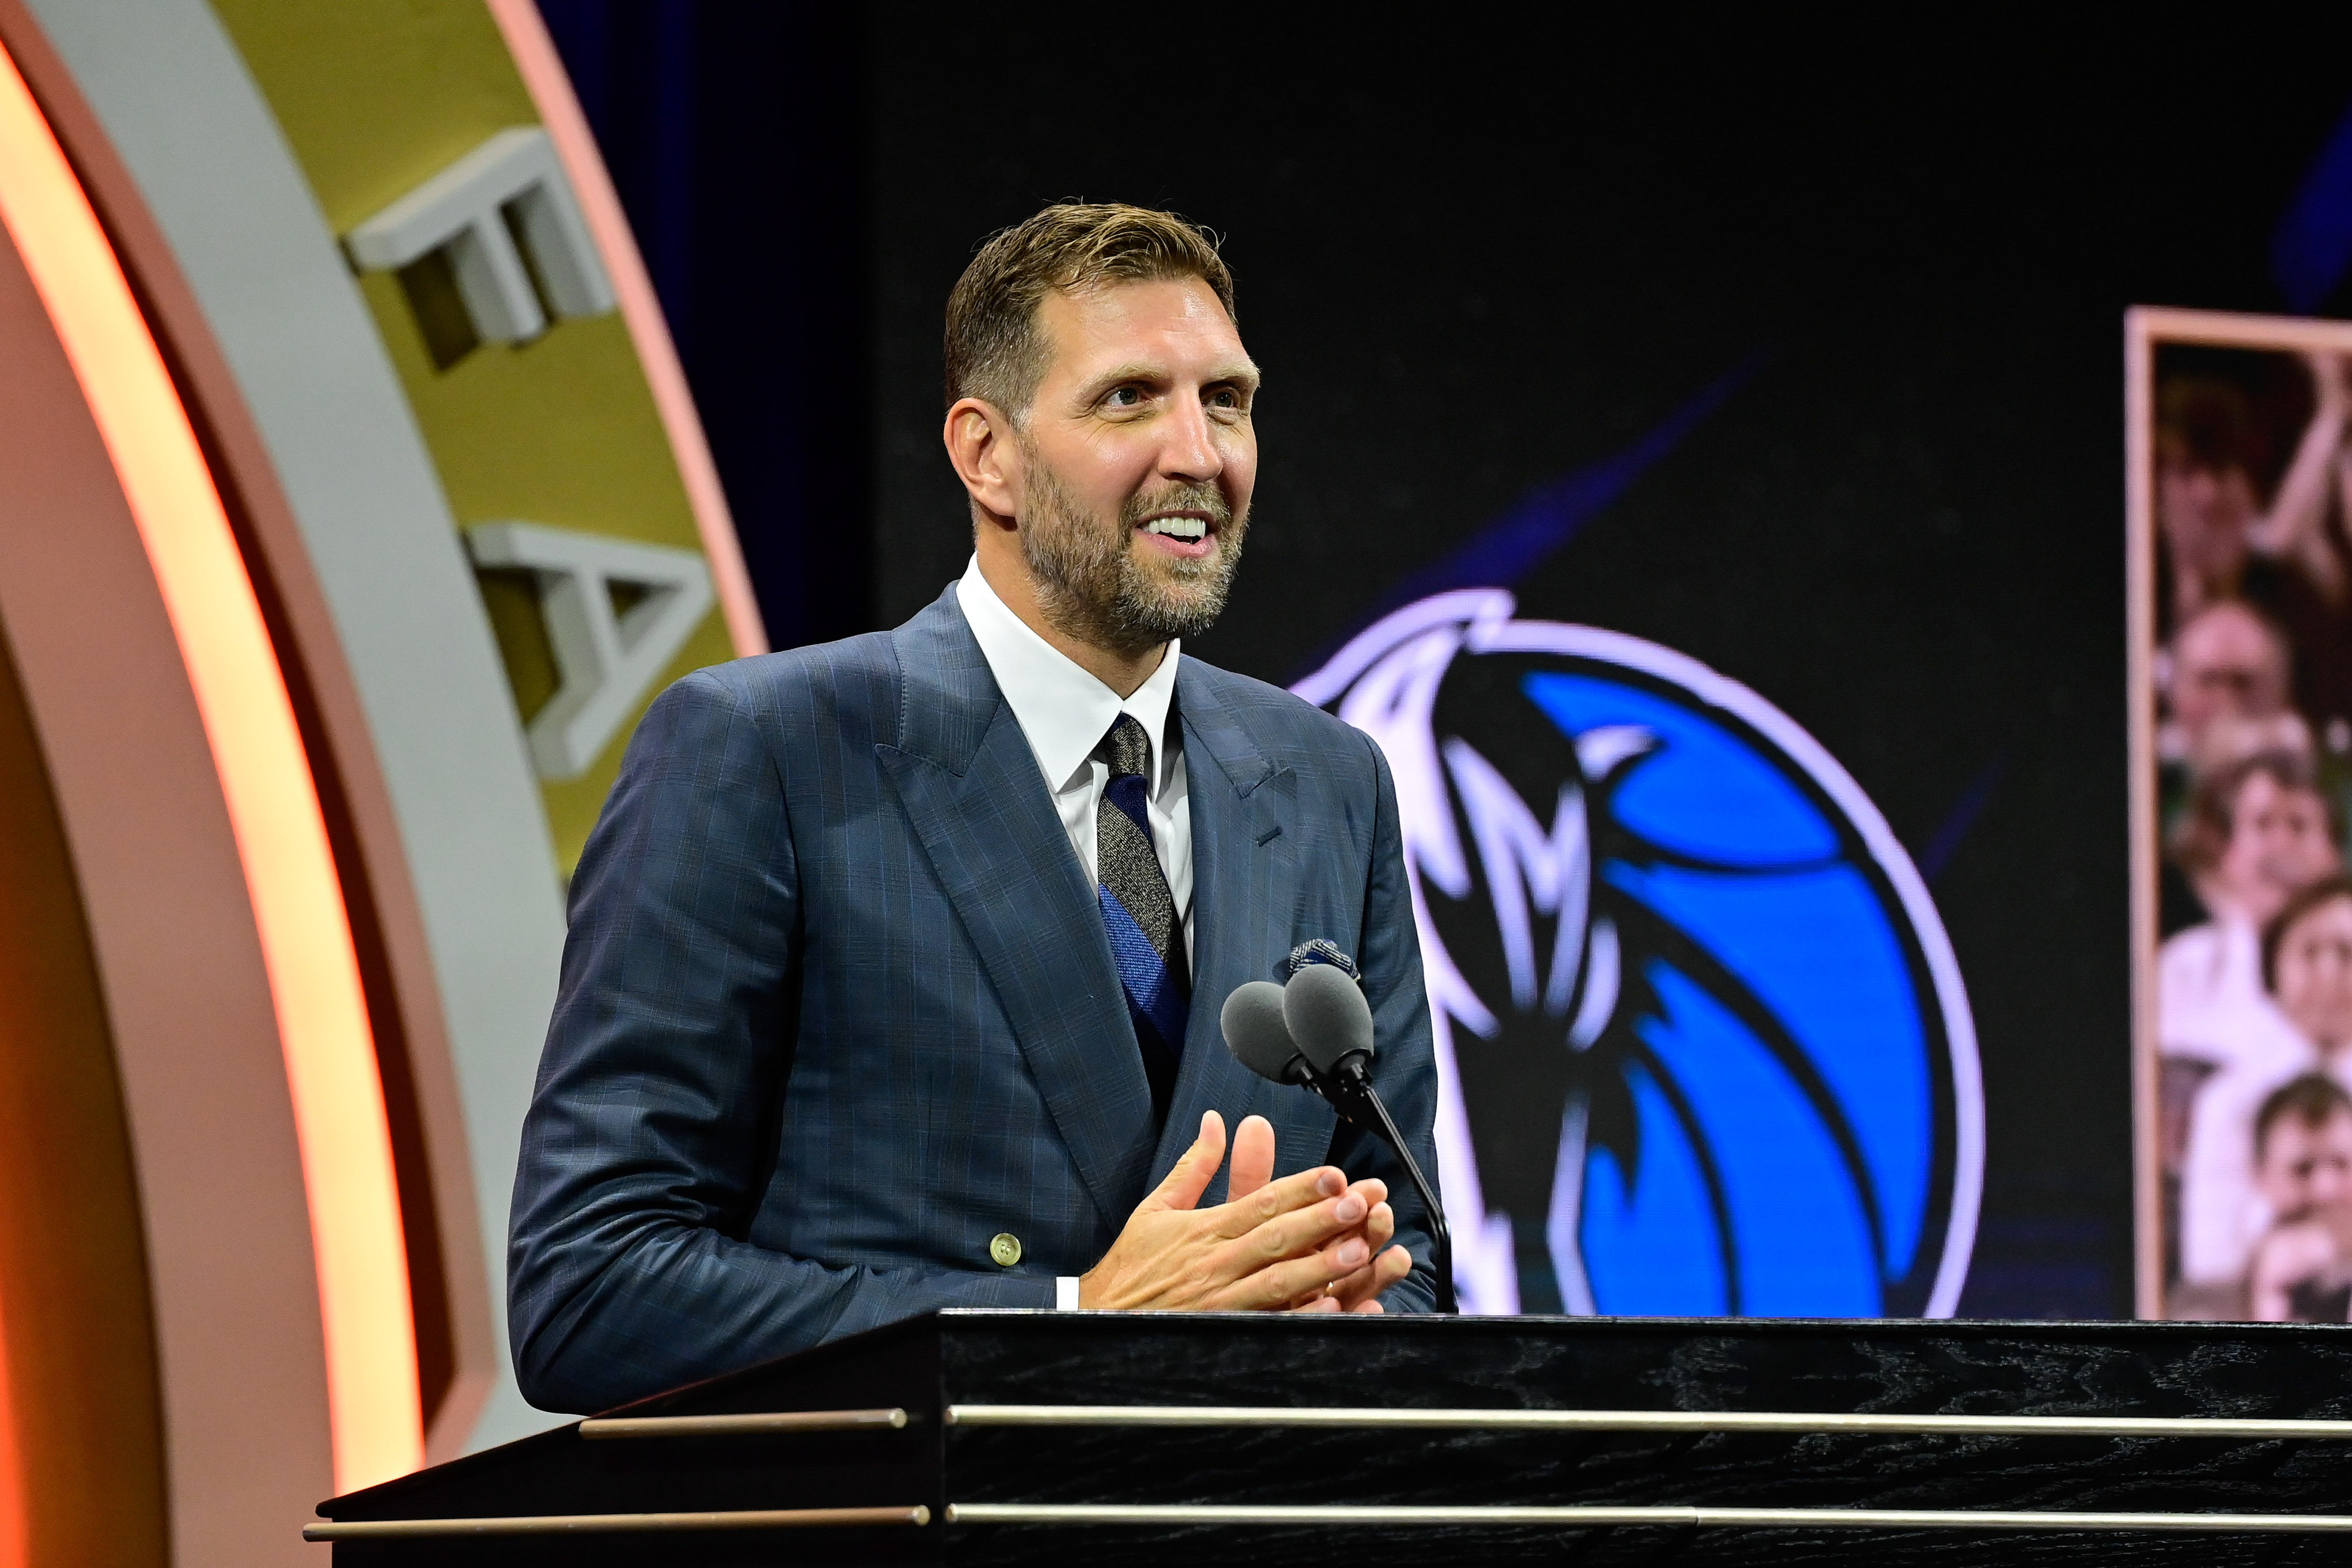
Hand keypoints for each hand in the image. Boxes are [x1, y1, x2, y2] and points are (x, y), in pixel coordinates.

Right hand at [1077, 1112, 1394, 1310]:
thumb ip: (1194, 1166)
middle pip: (1275, 1238)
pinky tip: (1329, 1310)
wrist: (1097, 1320)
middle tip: (1360, 1203)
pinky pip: (1266, 1325)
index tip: (1335, 1175)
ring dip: (1319, 1266)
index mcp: (1204, 1229)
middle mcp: (1216, 1263)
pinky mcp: (1223, 1332)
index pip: (1259, 1202)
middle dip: (1320, 1219)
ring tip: (1357, 1252)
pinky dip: (1298, 1319)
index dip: (1300, 1188)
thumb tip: (1215, 1122)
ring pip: (1277, 1281)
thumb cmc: (1133, 1266)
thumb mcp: (1155, 1209)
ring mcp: (1221, 1302)